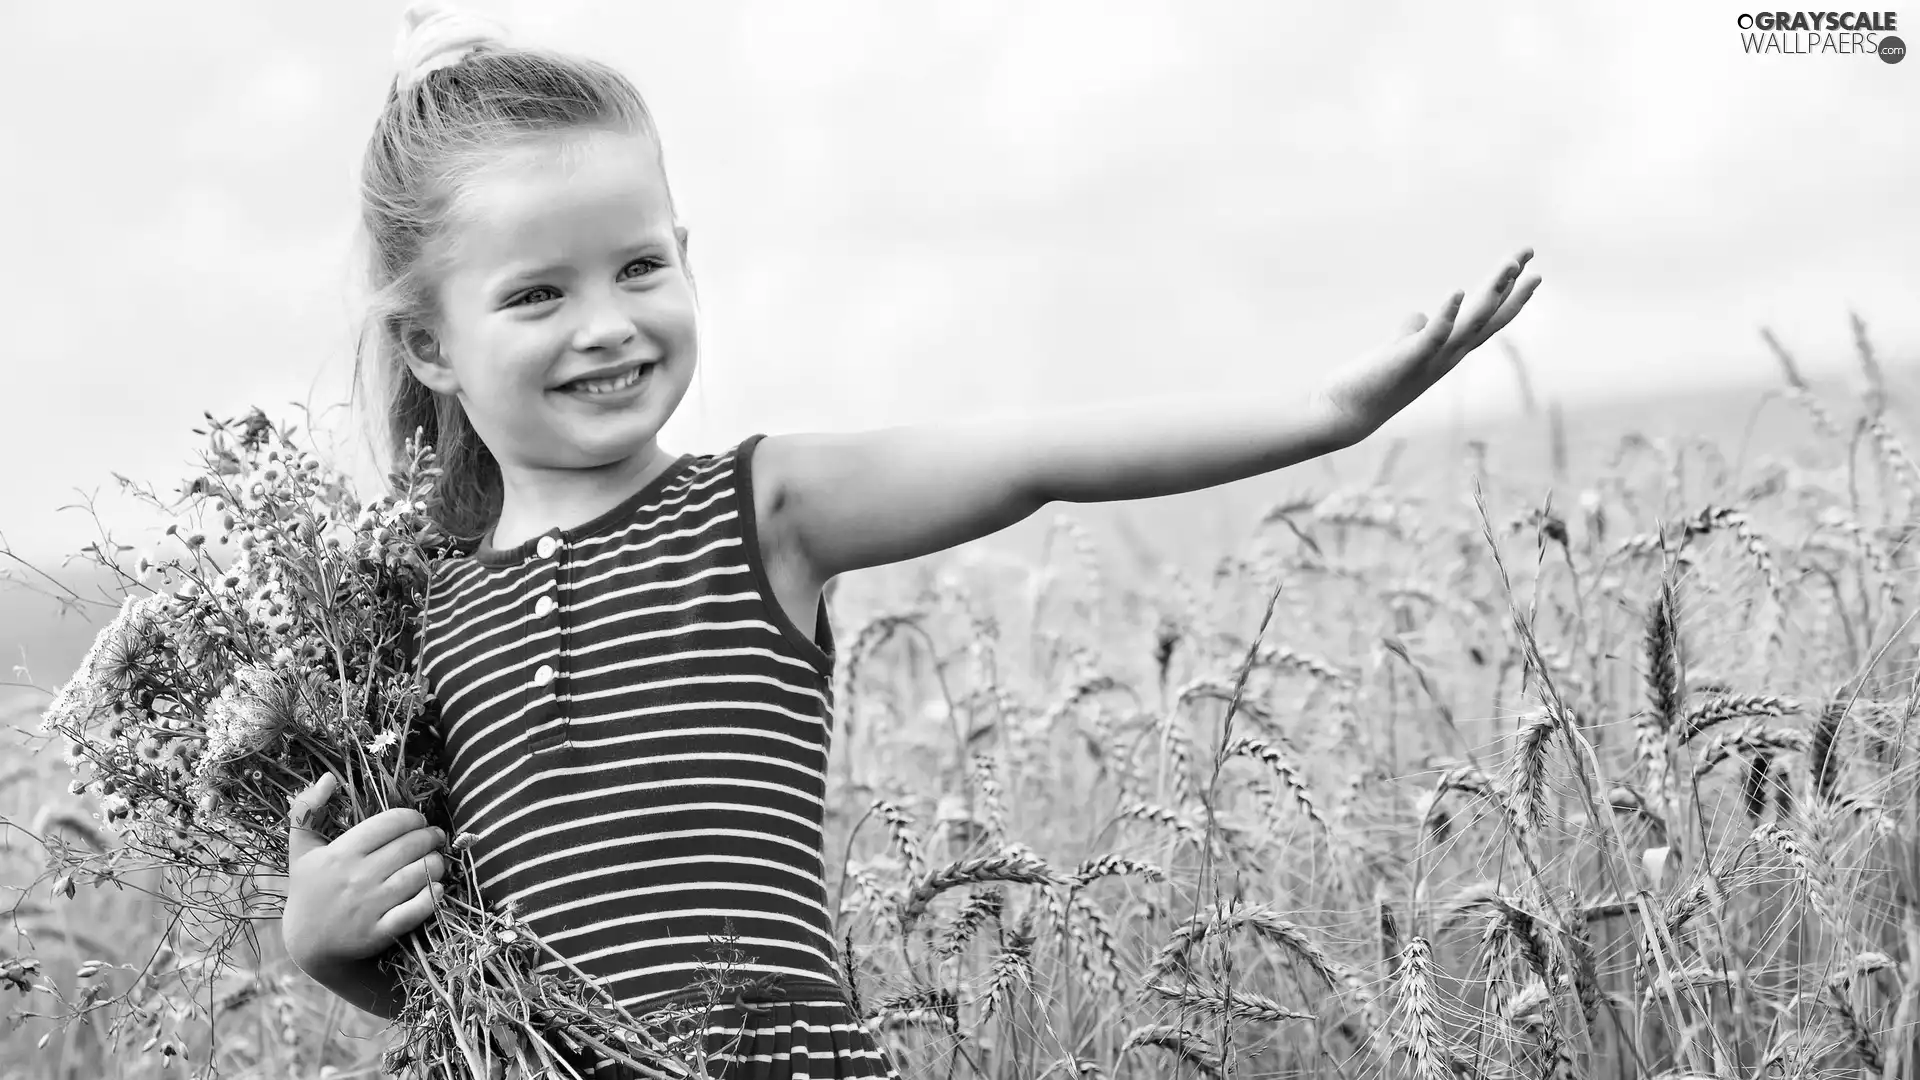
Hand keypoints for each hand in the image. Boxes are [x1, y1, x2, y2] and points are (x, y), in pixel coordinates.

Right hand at [282, 773, 447, 974]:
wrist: (308, 945)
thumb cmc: (309, 891)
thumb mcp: (301, 850)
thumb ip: (305, 811)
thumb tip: (327, 778)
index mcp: (341, 853)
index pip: (391, 822)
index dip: (412, 818)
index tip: (417, 821)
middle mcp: (357, 877)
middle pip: (410, 846)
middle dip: (430, 837)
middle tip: (434, 837)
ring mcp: (370, 906)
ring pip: (420, 873)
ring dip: (437, 863)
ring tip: (436, 860)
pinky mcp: (381, 931)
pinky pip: (417, 909)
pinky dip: (433, 896)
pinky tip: (436, 888)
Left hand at [1313, 249, 1540, 443]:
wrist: (1346, 412)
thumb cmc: (1372, 381)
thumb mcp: (1400, 349)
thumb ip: (1412, 331)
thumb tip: (1420, 315)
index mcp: (1449, 351)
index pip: (1489, 320)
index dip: (1511, 296)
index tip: (1529, 268)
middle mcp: (1450, 356)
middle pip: (1491, 317)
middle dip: (1513, 285)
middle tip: (1529, 252)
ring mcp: (1434, 359)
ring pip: (1473, 323)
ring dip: (1493, 292)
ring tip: (1509, 264)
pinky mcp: (1410, 359)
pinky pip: (1434, 335)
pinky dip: (1447, 314)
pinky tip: (1456, 291)